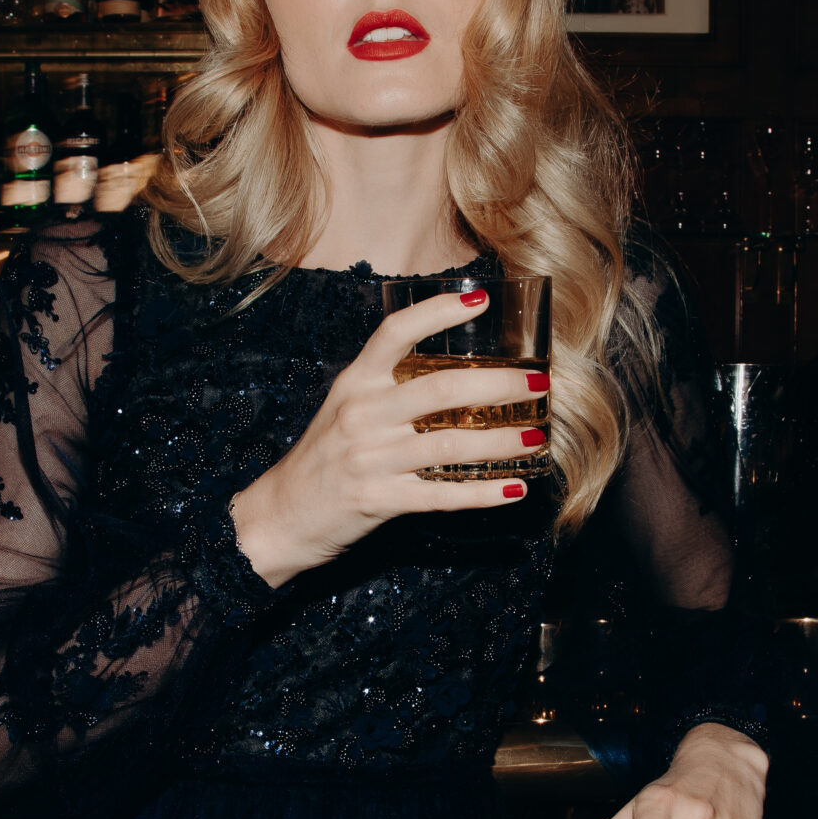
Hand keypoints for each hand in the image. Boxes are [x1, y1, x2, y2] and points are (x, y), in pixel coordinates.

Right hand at [229, 287, 550, 587]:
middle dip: (499, 386)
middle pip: (442, 390)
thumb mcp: (344, 409)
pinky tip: (514, 488)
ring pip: (450, 444)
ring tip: (535, 435)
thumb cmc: (321, 459)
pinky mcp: (379, 500)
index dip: (439, 312)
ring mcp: (371, 458)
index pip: (396, 333)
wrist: (279, 516)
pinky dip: (484, 493)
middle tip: (538, 383)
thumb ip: (387, 390)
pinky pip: (443, 494)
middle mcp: (362, 414)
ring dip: (502, 440)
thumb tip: (455, 379)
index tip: (482, 302)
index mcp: (354, 383)